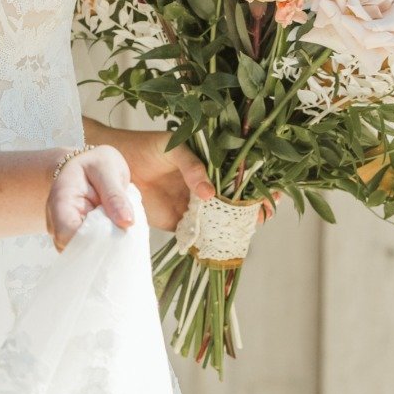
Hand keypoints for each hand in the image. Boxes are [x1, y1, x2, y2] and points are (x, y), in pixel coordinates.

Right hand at [45, 146, 135, 252]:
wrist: (88, 166)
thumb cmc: (95, 164)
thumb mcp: (107, 168)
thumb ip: (115, 194)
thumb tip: (127, 222)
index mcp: (60, 200)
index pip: (65, 233)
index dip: (88, 242)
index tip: (115, 234)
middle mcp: (56, 220)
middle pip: (72, 248)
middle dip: (98, 248)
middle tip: (123, 234)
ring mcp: (65, 231)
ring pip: (80, 253)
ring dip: (102, 248)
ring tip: (120, 231)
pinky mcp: (77, 238)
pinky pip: (89, 251)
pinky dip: (104, 247)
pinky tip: (116, 236)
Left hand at [124, 129, 279, 232]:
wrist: (118, 161)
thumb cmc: (148, 147)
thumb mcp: (174, 147)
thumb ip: (192, 166)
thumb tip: (208, 193)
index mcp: (212, 164)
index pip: (242, 176)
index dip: (260, 184)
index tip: (275, 191)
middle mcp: (206, 186)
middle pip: (237, 202)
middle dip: (253, 209)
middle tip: (265, 215)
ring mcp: (194, 205)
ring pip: (221, 221)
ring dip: (236, 229)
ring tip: (249, 231)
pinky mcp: (178, 222)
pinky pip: (198, 234)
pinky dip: (211, 242)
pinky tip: (222, 246)